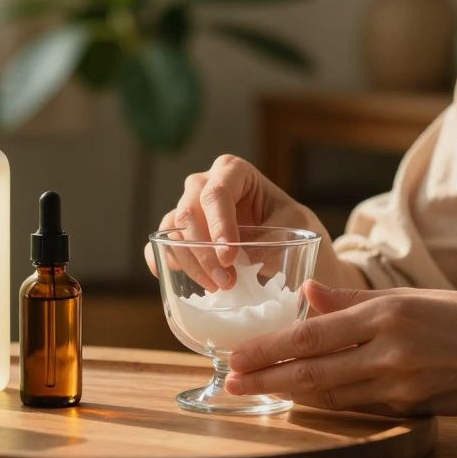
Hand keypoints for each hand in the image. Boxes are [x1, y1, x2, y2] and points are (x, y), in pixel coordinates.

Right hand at [143, 154, 341, 291]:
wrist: (289, 240)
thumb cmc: (293, 225)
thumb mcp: (294, 227)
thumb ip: (269, 238)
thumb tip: (241, 258)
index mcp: (234, 171)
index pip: (218, 193)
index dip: (219, 225)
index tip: (230, 257)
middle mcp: (205, 183)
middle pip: (190, 212)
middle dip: (205, 251)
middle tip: (227, 281)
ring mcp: (189, 206)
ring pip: (174, 229)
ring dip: (190, 261)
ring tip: (217, 287)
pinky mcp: (180, 232)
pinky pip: (161, 243)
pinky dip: (162, 259)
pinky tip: (172, 277)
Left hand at [224, 281, 456, 416]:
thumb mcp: (414, 297)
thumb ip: (356, 301)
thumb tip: (307, 295)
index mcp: (388, 313)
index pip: (313, 335)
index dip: (269, 348)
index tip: (238, 355)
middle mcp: (391, 350)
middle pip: (314, 370)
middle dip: (267, 378)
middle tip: (231, 382)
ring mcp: (402, 383)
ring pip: (332, 393)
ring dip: (291, 393)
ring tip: (257, 391)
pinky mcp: (412, 406)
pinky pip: (359, 405)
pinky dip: (327, 402)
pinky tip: (304, 398)